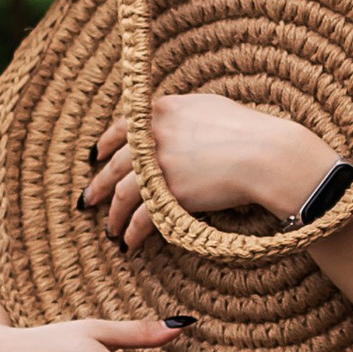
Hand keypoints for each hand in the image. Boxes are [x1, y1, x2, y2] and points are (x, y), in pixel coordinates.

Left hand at [81, 92, 330, 250]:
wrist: (265, 154)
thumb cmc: (248, 129)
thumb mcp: (209, 107)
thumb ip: (181, 115)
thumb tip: (172, 125)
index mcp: (160, 111)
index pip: (121, 127)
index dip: (106, 143)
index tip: (96, 156)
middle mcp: (152, 137)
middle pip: (115, 165)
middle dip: (99, 185)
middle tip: (88, 200)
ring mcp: (157, 166)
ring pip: (122, 194)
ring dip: (114, 215)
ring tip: (111, 231)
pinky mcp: (168, 195)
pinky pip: (141, 218)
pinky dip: (133, 233)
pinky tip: (129, 244)